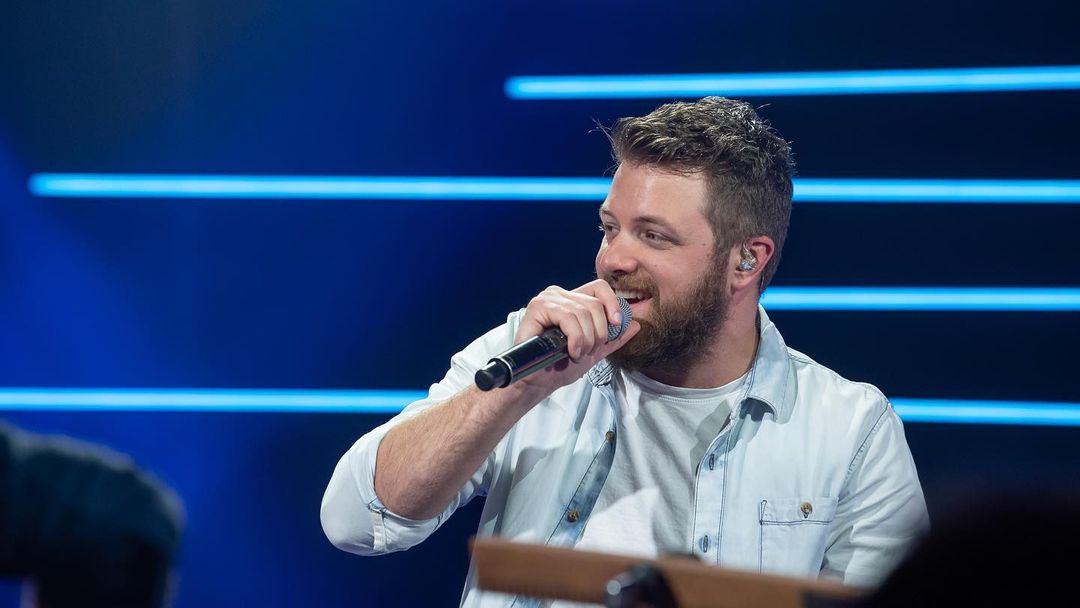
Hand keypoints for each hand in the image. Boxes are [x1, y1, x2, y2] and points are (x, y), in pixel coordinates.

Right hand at [511, 279, 639, 393]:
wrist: (538, 382)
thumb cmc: (559, 366)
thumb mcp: (593, 352)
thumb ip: (613, 339)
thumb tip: (635, 325)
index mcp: (572, 300)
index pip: (600, 288)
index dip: (612, 304)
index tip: (616, 325)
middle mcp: (559, 295)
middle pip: (595, 304)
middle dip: (598, 333)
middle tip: (588, 351)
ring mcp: (547, 299)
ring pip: (583, 312)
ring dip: (585, 340)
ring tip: (576, 354)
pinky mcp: (537, 307)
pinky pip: (568, 318)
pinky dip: (575, 339)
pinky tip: (570, 351)